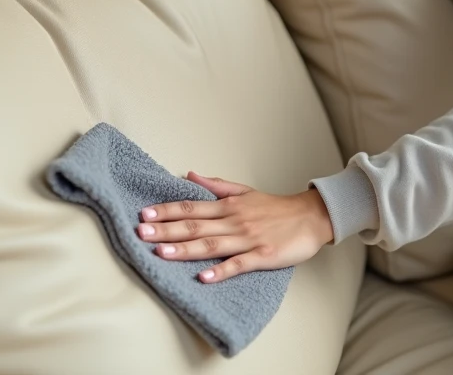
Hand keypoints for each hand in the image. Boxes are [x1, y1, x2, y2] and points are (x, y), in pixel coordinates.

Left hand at [136, 171, 334, 282]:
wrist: (311, 217)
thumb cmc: (276, 208)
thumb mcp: (245, 191)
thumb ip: (216, 186)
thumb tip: (189, 175)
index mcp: (228, 206)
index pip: (191, 207)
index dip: (167, 211)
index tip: (145, 214)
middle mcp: (234, 221)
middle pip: (195, 226)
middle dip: (166, 230)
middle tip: (141, 233)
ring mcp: (248, 239)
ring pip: (212, 245)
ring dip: (185, 249)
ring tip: (161, 253)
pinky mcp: (262, 256)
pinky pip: (238, 264)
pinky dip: (221, 271)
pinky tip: (204, 277)